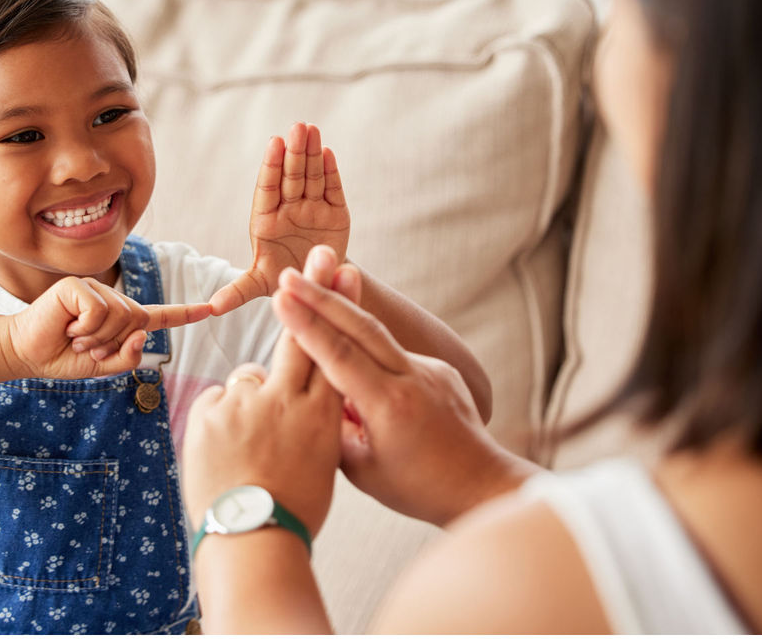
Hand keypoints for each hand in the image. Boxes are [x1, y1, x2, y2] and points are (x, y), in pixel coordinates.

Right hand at [2, 276, 209, 378]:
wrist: (27, 354)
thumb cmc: (62, 358)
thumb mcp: (102, 365)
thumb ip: (128, 357)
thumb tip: (145, 333)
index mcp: (121, 318)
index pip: (159, 315)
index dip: (185, 314)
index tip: (212, 309)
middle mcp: (112, 299)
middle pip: (137, 320)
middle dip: (112, 343)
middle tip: (83, 346)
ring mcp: (95, 288)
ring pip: (120, 316)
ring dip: (96, 337)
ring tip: (74, 337)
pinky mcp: (78, 285)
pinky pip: (99, 310)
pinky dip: (85, 327)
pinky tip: (67, 327)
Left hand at [183, 251, 343, 537]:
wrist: (250, 541)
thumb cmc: (295, 510)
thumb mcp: (325, 463)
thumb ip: (319, 421)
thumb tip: (312, 396)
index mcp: (323, 414)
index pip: (332, 347)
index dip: (337, 306)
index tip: (340, 270)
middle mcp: (287, 398)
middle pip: (297, 335)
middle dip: (308, 293)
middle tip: (316, 256)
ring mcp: (245, 403)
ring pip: (250, 377)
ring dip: (251, 399)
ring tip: (250, 447)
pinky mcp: (209, 412)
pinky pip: (219, 400)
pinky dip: (222, 418)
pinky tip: (227, 451)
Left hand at [209, 122, 349, 315]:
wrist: (317, 283)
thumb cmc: (283, 278)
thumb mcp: (260, 285)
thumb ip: (238, 291)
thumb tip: (210, 308)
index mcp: (266, 220)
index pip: (268, 189)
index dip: (272, 166)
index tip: (275, 144)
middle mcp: (289, 209)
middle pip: (291, 177)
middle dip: (294, 153)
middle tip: (297, 127)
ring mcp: (312, 208)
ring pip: (311, 177)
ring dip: (311, 153)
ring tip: (311, 129)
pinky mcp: (336, 212)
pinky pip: (332, 188)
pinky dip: (331, 172)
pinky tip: (328, 152)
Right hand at [271, 250, 535, 525]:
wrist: (481, 485)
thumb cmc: (417, 488)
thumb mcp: (363, 470)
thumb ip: (334, 427)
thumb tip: (313, 395)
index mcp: (390, 406)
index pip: (339, 355)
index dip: (307, 323)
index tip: (281, 297)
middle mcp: (413, 379)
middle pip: (361, 327)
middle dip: (321, 296)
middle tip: (290, 273)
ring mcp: (431, 370)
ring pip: (377, 335)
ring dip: (342, 312)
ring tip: (312, 288)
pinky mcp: (441, 370)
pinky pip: (394, 354)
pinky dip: (367, 348)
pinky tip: (350, 347)